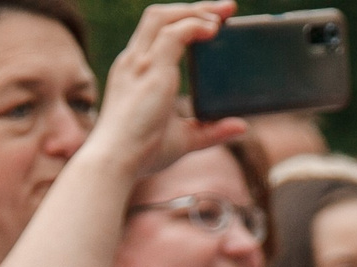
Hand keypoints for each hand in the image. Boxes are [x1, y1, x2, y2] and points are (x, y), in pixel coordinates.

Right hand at [84, 2, 244, 182]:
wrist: (116, 161)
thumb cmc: (140, 154)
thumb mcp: (183, 139)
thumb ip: (211, 131)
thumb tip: (240, 127)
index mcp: (134, 71)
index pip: (156, 31)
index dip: (183, 19)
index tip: (210, 21)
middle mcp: (133, 61)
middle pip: (160, 15)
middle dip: (194, 7)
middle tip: (227, 9)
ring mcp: (140, 62)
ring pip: (165, 17)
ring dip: (196, 11)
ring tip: (223, 15)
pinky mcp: (151, 69)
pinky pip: (175, 34)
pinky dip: (196, 26)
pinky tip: (214, 29)